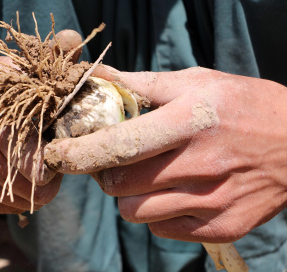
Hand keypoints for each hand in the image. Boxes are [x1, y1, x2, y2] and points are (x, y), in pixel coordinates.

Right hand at [0, 30, 82, 213]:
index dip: (59, 158)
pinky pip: (4, 208)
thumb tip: (91, 58)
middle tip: (49, 152)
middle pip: (38, 191)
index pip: (39, 165)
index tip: (62, 144)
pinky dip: (15, 191)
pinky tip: (9, 167)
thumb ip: (50, 67)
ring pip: (24, 202)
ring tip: (29, 157)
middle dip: (51, 173)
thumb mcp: (9, 69)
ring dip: (34, 185)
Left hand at [44, 66, 286, 241]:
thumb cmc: (244, 106)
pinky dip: (155, 211)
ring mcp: (212, 200)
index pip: (119, 144)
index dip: (80, 153)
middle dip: (103, 174)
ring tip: (144, 176)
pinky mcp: (222, 225)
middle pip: (118, 185)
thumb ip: (144, 84)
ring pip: (135, 211)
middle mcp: (201, 164)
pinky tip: (171, 192)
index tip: (61, 155)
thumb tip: (100, 78)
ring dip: (128, 194)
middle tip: (111, 161)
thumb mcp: (198, 82)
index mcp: (191, 120)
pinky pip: (161, 227)